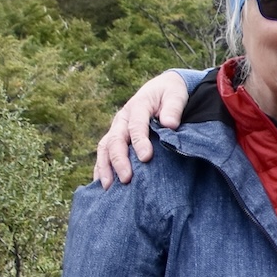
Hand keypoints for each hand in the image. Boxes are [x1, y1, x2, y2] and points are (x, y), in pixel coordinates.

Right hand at [95, 70, 190, 186]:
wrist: (162, 89)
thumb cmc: (170, 93)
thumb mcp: (175, 95)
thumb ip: (173, 108)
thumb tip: (169, 124)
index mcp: (137, 106)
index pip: (136, 125)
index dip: (140, 141)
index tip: (146, 157)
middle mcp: (122, 119)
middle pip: (115, 140)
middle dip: (119, 160)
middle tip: (126, 178)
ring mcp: (116, 129)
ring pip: (105, 148)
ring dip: (105, 167)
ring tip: (109, 187)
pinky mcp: (115, 139)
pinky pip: (104, 154)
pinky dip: (101, 169)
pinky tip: (103, 186)